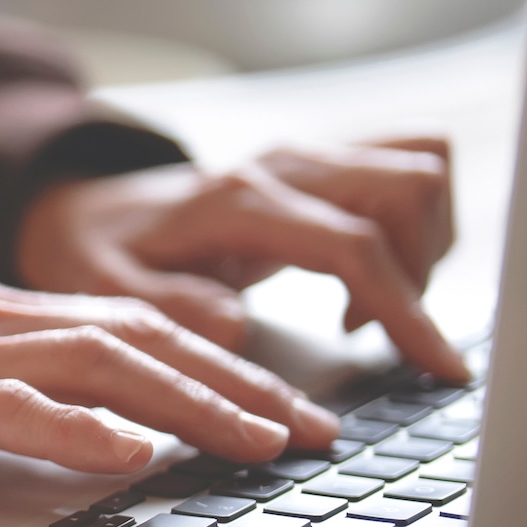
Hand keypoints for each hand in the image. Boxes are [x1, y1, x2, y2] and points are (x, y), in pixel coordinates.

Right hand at [0, 280, 340, 501]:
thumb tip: (78, 447)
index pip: (126, 328)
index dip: (217, 366)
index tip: (283, 411)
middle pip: (140, 336)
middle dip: (241, 384)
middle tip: (315, 435)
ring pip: (100, 362)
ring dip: (195, 404)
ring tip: (263, 445)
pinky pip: (12, 405)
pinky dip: (83, 426)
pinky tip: (138, 453)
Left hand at [17, 137, 467, 379]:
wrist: (89, 213)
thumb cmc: (102, 256)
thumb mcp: (108, 292)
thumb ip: (168, 308)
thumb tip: (233, 329)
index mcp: (241, 202)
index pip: (354, 243)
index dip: (405, 305)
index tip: (437, 366)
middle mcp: (285, 167)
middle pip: (410, 186)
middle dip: (423, 270)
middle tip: (378, 336)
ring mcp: (308, 160)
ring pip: (422, 167)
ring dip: (424, 245)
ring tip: (364, 315)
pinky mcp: (322, 167)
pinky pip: (407, 171)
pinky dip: (413, 229)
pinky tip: (363, 286)